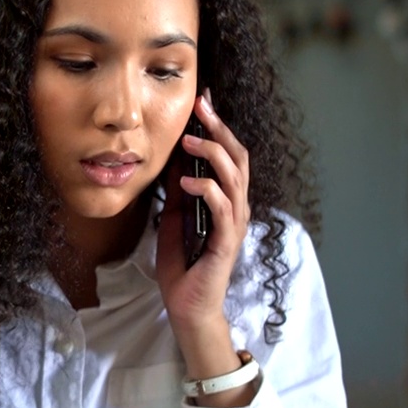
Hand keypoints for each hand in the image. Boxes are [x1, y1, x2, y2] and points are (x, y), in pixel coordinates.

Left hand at [156, 90, 254, 399]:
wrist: (187, 306)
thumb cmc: (182, 266)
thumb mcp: (173, 221)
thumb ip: (176, 194)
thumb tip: (169, 162)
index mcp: (226, 201)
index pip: (229, 156)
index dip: (218, 127)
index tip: (203, 101)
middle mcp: (236, 209)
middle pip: (238, 158)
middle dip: (220, 129)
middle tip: (201, 106)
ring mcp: (234, 225)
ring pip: (235, 178)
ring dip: (212, 154)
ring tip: (189, 139)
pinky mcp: (226, 243)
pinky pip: (223, 209)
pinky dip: (207, 190)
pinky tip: (187, 180)